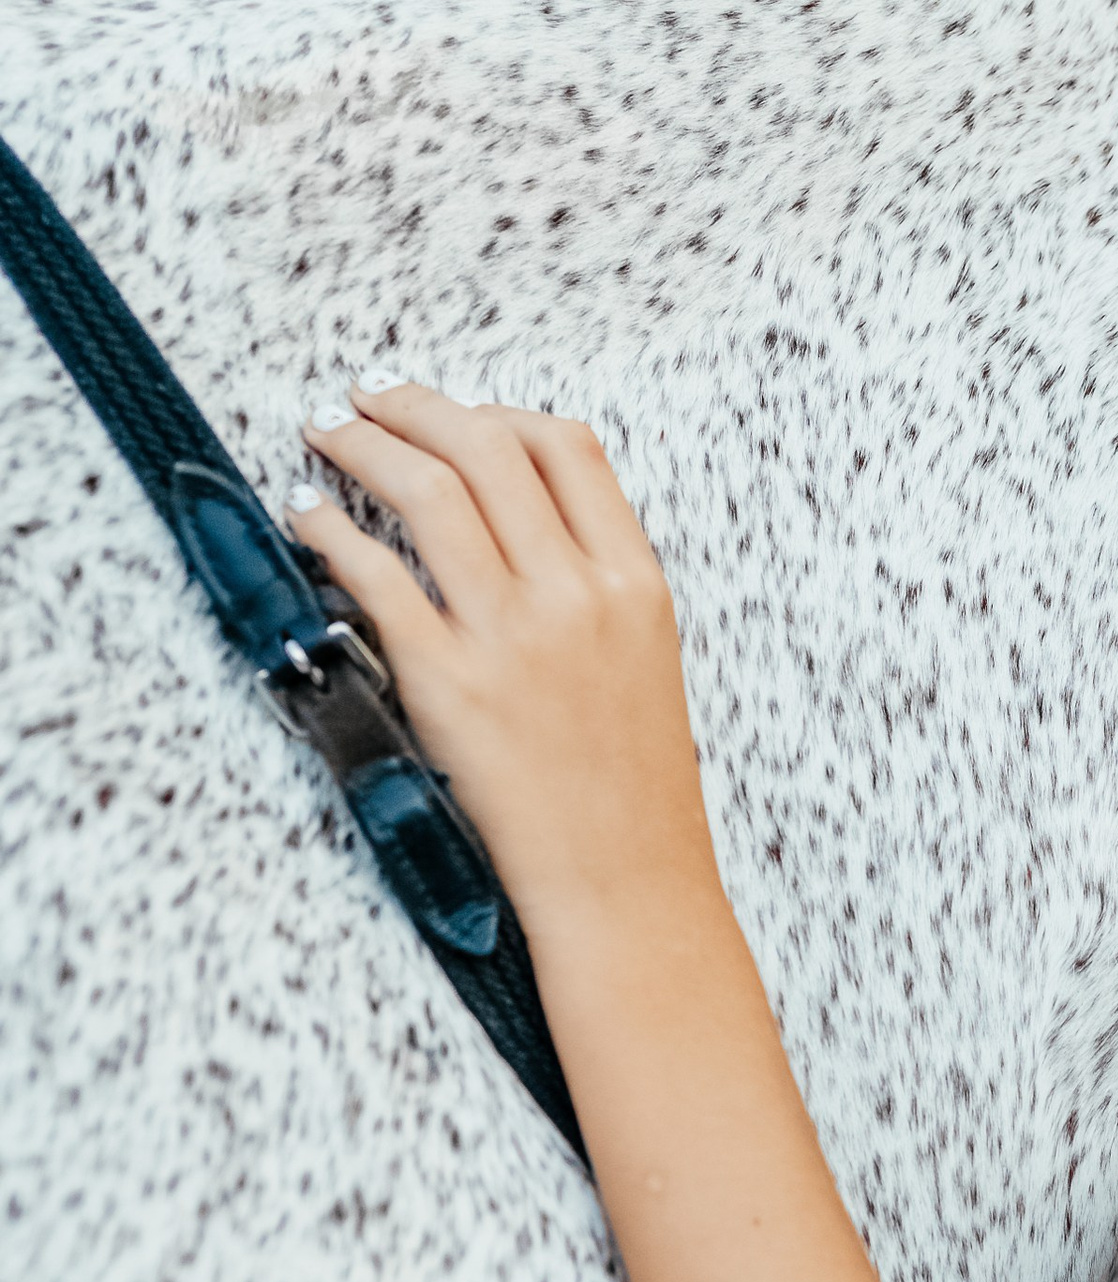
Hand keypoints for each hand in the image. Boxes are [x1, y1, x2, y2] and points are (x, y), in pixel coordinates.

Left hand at [292, 383, 719, 942]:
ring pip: (429, 492)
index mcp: (635, 581)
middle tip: (365, 397)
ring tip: (328, 434)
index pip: (566, 447)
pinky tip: (307, 517)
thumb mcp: (645, 657)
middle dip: (412, 406)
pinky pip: (377, 576)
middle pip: (487, 448)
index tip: (451, 408)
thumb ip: (595, 578)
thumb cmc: (632, 787)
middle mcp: (576, 594)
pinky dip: (332, 530)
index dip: (497, 410)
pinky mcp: (448, 684)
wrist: (625, 884)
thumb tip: (515, 509)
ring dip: (364, 445)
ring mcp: (511, 637)